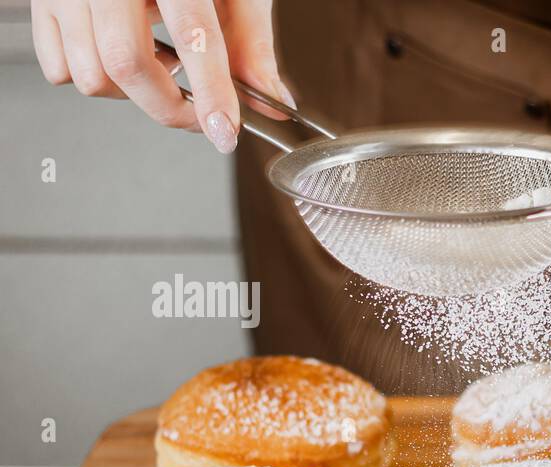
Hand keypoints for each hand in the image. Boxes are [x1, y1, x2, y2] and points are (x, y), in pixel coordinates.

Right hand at [30, 0, 289, 153]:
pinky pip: (58, 67)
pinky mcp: (43, 0)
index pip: (192, 33)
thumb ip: (250, 42)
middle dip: (170, 107)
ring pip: (89, 75)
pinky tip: (126, 53)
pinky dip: (96, 78)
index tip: (224, 132)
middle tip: (202, 114)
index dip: (212, 91)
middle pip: (126, 64)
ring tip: (162, 66)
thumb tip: (270, 99)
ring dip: (132, 94)